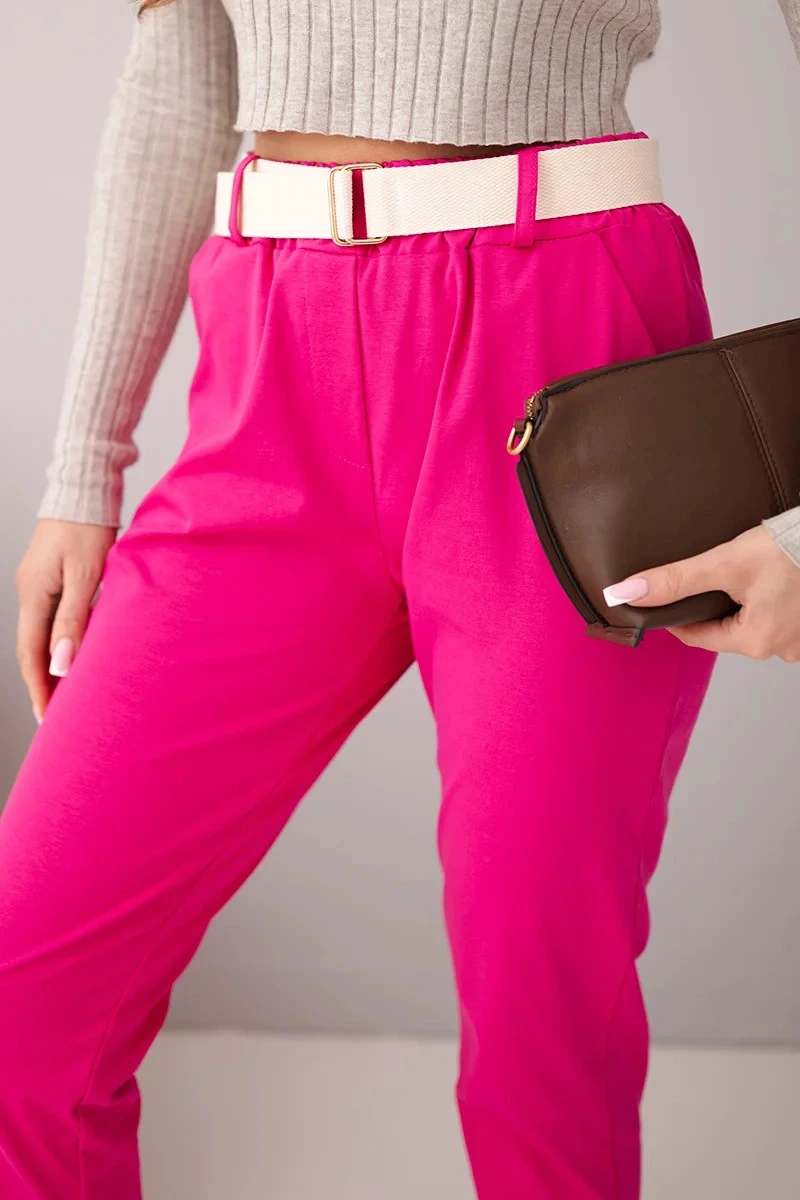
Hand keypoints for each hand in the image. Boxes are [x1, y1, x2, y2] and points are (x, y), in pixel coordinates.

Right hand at [15, 519, 116, 722]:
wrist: (85, 489)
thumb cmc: (89, 527)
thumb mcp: (86, 575)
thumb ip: (73, 619)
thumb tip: (60, 663)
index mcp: (34, 594)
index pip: (30, 654)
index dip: (39, 688)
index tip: (48, 717)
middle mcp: (30, 592)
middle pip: (32, 649)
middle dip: (43, 683)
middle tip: (57, 716)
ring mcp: (38, 584)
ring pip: (41, 635)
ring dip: (51, 665)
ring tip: (66, 694)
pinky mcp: (51, 578)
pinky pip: (50, 620)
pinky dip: (59, 642)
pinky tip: (72, 654)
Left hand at [602, 525, 799, 660]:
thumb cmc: (792, 547)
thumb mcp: (724, 562)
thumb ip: (674, 580)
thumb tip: (626, 594)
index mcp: (755, 642)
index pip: (696, 638)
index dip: (676, 617)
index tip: (663, 598)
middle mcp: (780, 649)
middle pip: (724, 631)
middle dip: (711, 607)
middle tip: (708, 576)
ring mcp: (799, 640)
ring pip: (751, 624)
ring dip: (740, 604)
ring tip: (741, 576)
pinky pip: (775, 618)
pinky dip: (763, 601)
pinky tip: (764, 580)